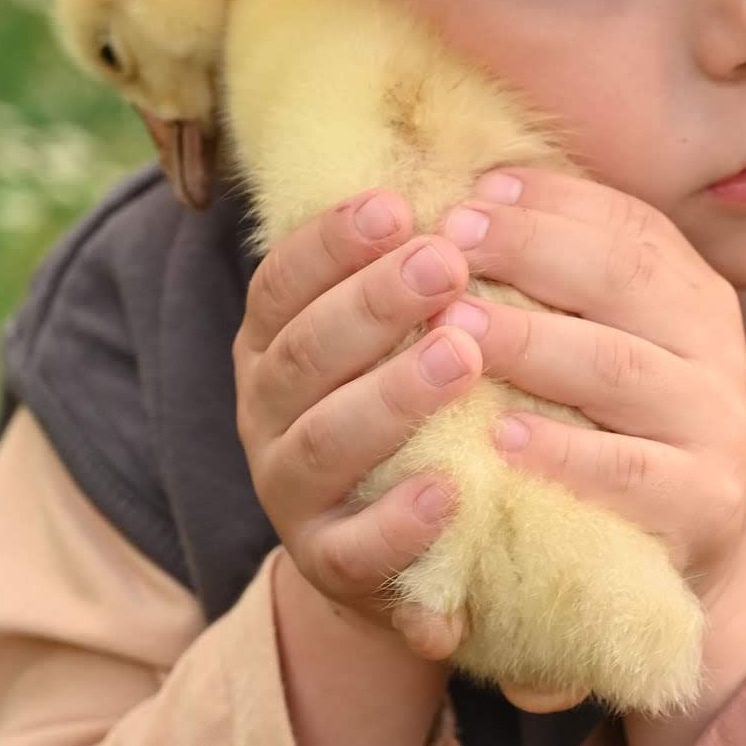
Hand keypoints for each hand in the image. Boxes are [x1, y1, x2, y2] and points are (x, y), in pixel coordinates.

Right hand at [232, 188, 486, 661]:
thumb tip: (479, 176)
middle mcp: (267, 416)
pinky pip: (355, 551)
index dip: (330, 243)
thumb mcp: (395, 340)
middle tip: (445, 264)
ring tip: (460, 358)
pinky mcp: (331, 570)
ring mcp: (292, 496)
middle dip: (371, 305)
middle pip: (304, 354)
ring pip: (325, 443)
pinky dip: (399, 523)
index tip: (394, 205)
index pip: (281, 284)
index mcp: (275, 347)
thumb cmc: (411, 414)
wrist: (397, 555)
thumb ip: (412, 276)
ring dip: (391, 398)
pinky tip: (451, 491)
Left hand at [425, 167, 745, 707]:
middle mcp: (713, 347)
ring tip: (455, 326)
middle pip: (623, 277)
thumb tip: (473, 191)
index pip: (625, 224)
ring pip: (617, 367)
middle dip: (529, 250)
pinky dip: (563, 451)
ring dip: (530, 341)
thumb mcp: (595, 342)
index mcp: (690, 291)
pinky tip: (498, 436)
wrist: (671, 560)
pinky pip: (627, 471)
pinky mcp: (702, 503)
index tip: (467, 197)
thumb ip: (555, 278)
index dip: (547, 203)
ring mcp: (714, 425)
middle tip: (446, 244)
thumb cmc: (606, 432)